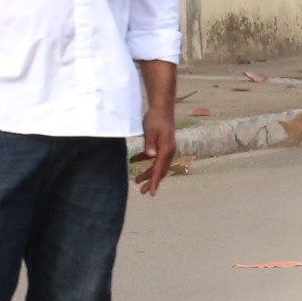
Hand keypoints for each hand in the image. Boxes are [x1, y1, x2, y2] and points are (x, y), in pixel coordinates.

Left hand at [134, 59, 179, 196]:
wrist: (162, 107)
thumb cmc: (155, 118)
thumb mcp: (150, 130)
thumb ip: (150, 144)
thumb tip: (151, 156)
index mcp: (166, 150)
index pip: (159, 169)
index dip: (155, 182)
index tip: (151, 193)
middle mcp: (168, 151)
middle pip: (160, 170)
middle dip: (151, 181)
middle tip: (142, 191)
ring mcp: (165, 148)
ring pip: (157, 165)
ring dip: (147, 172)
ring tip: (136, 181)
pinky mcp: (161, 144)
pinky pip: (154, 157)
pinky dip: (145, 160)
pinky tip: (133, 161)